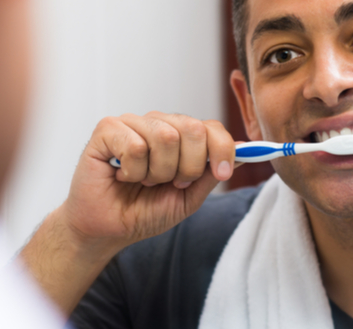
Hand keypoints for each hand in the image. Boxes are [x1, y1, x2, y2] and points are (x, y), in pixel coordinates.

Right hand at [61, 111, 234, 250]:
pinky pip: (135, 145)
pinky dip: (133, 170)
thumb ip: (213, 173)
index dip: (222, 149)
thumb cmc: (144, 211)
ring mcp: (133, 123)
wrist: (108, 229)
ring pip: (165, 136)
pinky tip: (122, 175)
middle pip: (192, 129)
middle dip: (188, 167)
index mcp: (180, 135)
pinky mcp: (107, 129)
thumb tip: (245, 151)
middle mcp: (158, 123)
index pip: (210, 126)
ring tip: (143, 181)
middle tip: (170, 183)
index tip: (223, 173)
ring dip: (158, 172)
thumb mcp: (189, 197)